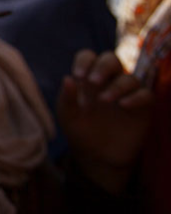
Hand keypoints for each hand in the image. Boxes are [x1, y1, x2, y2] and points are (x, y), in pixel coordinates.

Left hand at [58, 50, 153, 193]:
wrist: (97, 156)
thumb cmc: (80, 131)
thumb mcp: (68, 116)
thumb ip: (67, 98)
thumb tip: (68, 78)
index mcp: (88, 79)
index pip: (88, 57)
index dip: (85, 61)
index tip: (79, 75)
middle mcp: (108, 81)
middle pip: (111, 59)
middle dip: (103, 66)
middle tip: (93, 82)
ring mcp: (126, 93)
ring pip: (129, 78)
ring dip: (117, 86)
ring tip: (104, 100)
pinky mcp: (142, 107)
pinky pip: (146, 94)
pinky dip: (136, 97)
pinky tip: (124, 105)